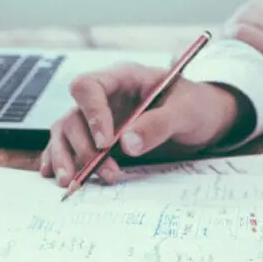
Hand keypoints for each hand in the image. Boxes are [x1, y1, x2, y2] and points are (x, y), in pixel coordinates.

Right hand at [40, 62, 240, 185]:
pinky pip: (69, 146)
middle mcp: (105, 97)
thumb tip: (127, 144)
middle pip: (73, 115)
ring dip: (66, 158)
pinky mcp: (98, 138)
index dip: (92, 114)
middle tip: (106, 172)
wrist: (206, 120)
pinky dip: (60, 160)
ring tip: (72, 183)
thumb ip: (159, 124)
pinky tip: (57, 176)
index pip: (88, 87)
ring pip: (66, 132)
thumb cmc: (197, 107)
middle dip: (83, 147)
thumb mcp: (186, 112)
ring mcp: (98, 118)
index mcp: (123, 78)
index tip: (105, 143)